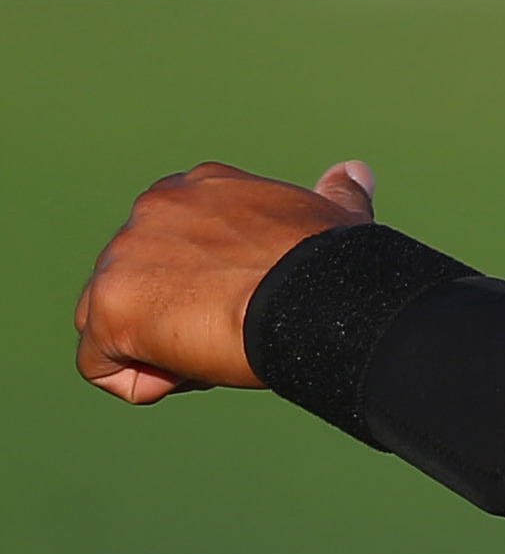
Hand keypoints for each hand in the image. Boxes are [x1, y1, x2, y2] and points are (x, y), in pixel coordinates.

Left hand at [74, 160, 376, 403]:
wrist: (316, 299)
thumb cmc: (334, 264)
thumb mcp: (337, 216)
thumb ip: (336, 194)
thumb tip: (354, 171)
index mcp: (199, 187)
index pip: (171, 245)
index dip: (207, 283)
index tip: (249, 299)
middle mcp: (151, 209)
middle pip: (137, 282)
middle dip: (177, 314)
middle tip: (235, 327)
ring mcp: (123, 256)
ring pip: (113, 324)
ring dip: (160, 347)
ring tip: (219, 347)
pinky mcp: (110, 308)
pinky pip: (102, 366)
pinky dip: (147, 381)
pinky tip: (199, 367)